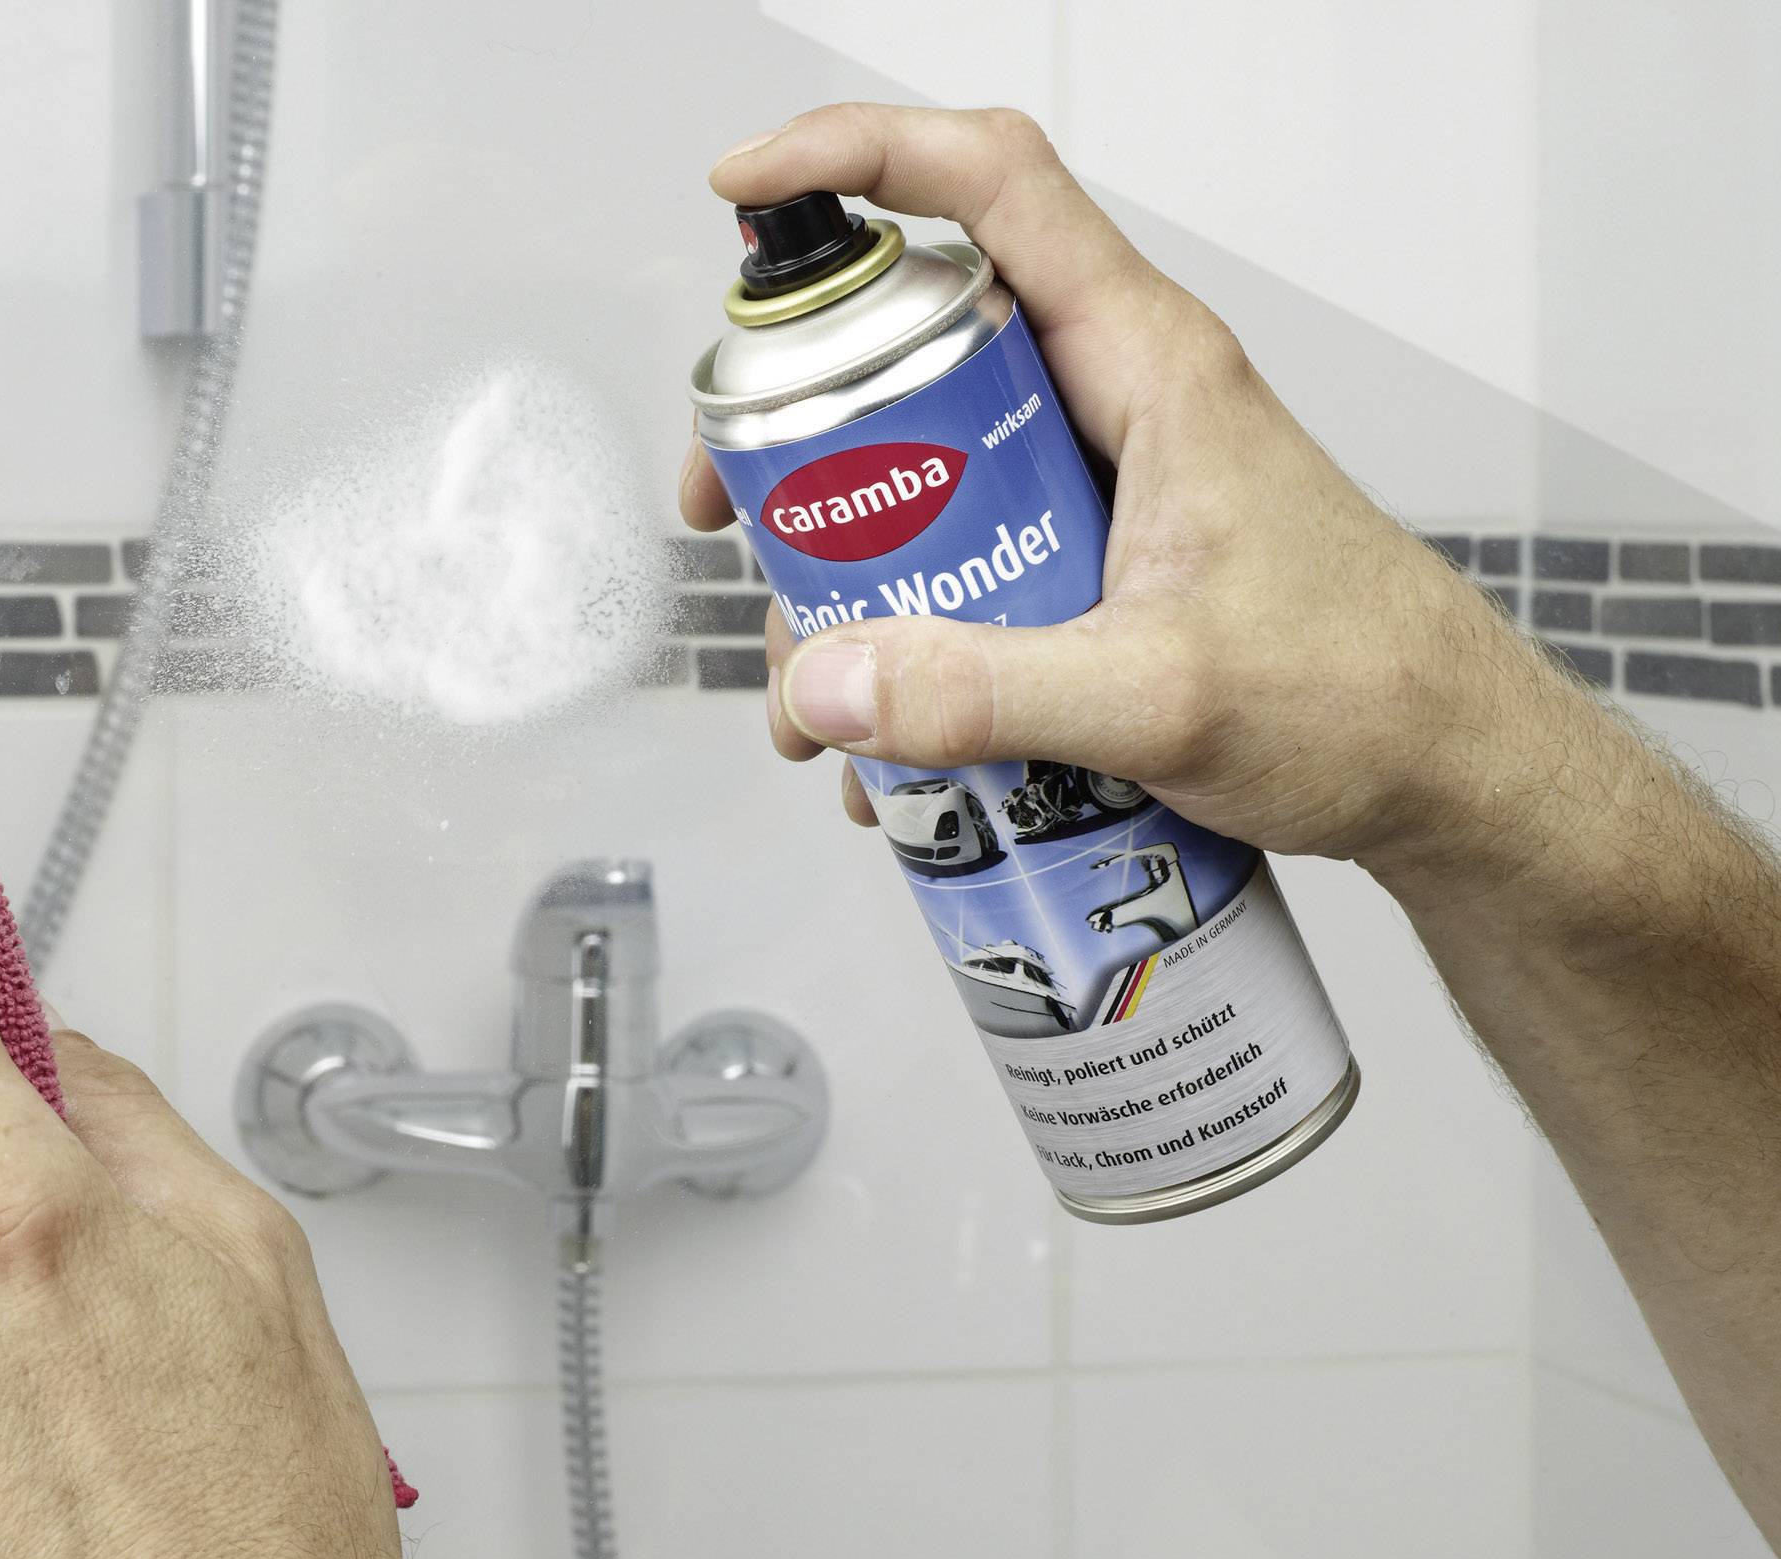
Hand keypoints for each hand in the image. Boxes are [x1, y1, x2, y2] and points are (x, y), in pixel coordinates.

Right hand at [684, 104, 1592, 897]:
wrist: (1451, 776)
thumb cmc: (1366, 695)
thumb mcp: (1159, 695)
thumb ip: (985, 693)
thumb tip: (825, 683)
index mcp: (1145, 365)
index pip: (993, 186)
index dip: (858, 154)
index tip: (748, 187)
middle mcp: (1113, 401)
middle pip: (916, 344)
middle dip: (803, 431)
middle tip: (734, 516)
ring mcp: (1100, 483)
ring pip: (924, 474)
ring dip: (846, 576)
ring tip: (821, 700)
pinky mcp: (1096, 564)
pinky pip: (963, 566)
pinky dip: (905, 644)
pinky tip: (892, 745)